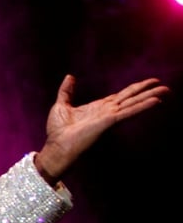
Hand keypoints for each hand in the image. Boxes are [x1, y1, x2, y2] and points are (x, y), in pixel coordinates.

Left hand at [35, 74, 169, 182]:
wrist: (56, 146)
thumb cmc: (57, 131)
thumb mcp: (61, 105)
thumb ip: (67, 91)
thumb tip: (70, 76)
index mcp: (99, 107)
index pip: (121, 96)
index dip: (135, 89)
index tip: (149, 83)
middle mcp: (107, 112)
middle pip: (131, 98)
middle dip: (147, 91)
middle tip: (165, 85)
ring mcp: (109, 117)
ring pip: (133, 103)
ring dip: (150, 97)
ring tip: (166, 90)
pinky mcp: (108, 122)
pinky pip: (128, 112)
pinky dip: (142, 106)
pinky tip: (155, 101)